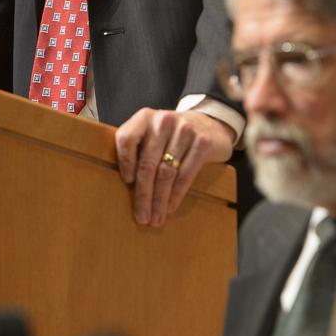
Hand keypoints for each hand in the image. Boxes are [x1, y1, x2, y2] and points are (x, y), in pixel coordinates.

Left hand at [115, 109, 234, 227]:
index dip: (125, 163)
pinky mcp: (202, 143)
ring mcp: (184, 130)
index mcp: (145, 117)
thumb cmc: (172, 136)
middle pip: (148, 163)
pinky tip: (171, 207)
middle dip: (143, 194)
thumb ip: (138, 149)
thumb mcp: (152, 133)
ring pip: (167, 172)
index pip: (127, 139)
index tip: (127, 183)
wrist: (210, 124)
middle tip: (142, 217)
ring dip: (159, 200)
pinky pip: (186, 174)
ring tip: (156, 218)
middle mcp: (163, 121)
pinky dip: (176, 194)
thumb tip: (126, 186)